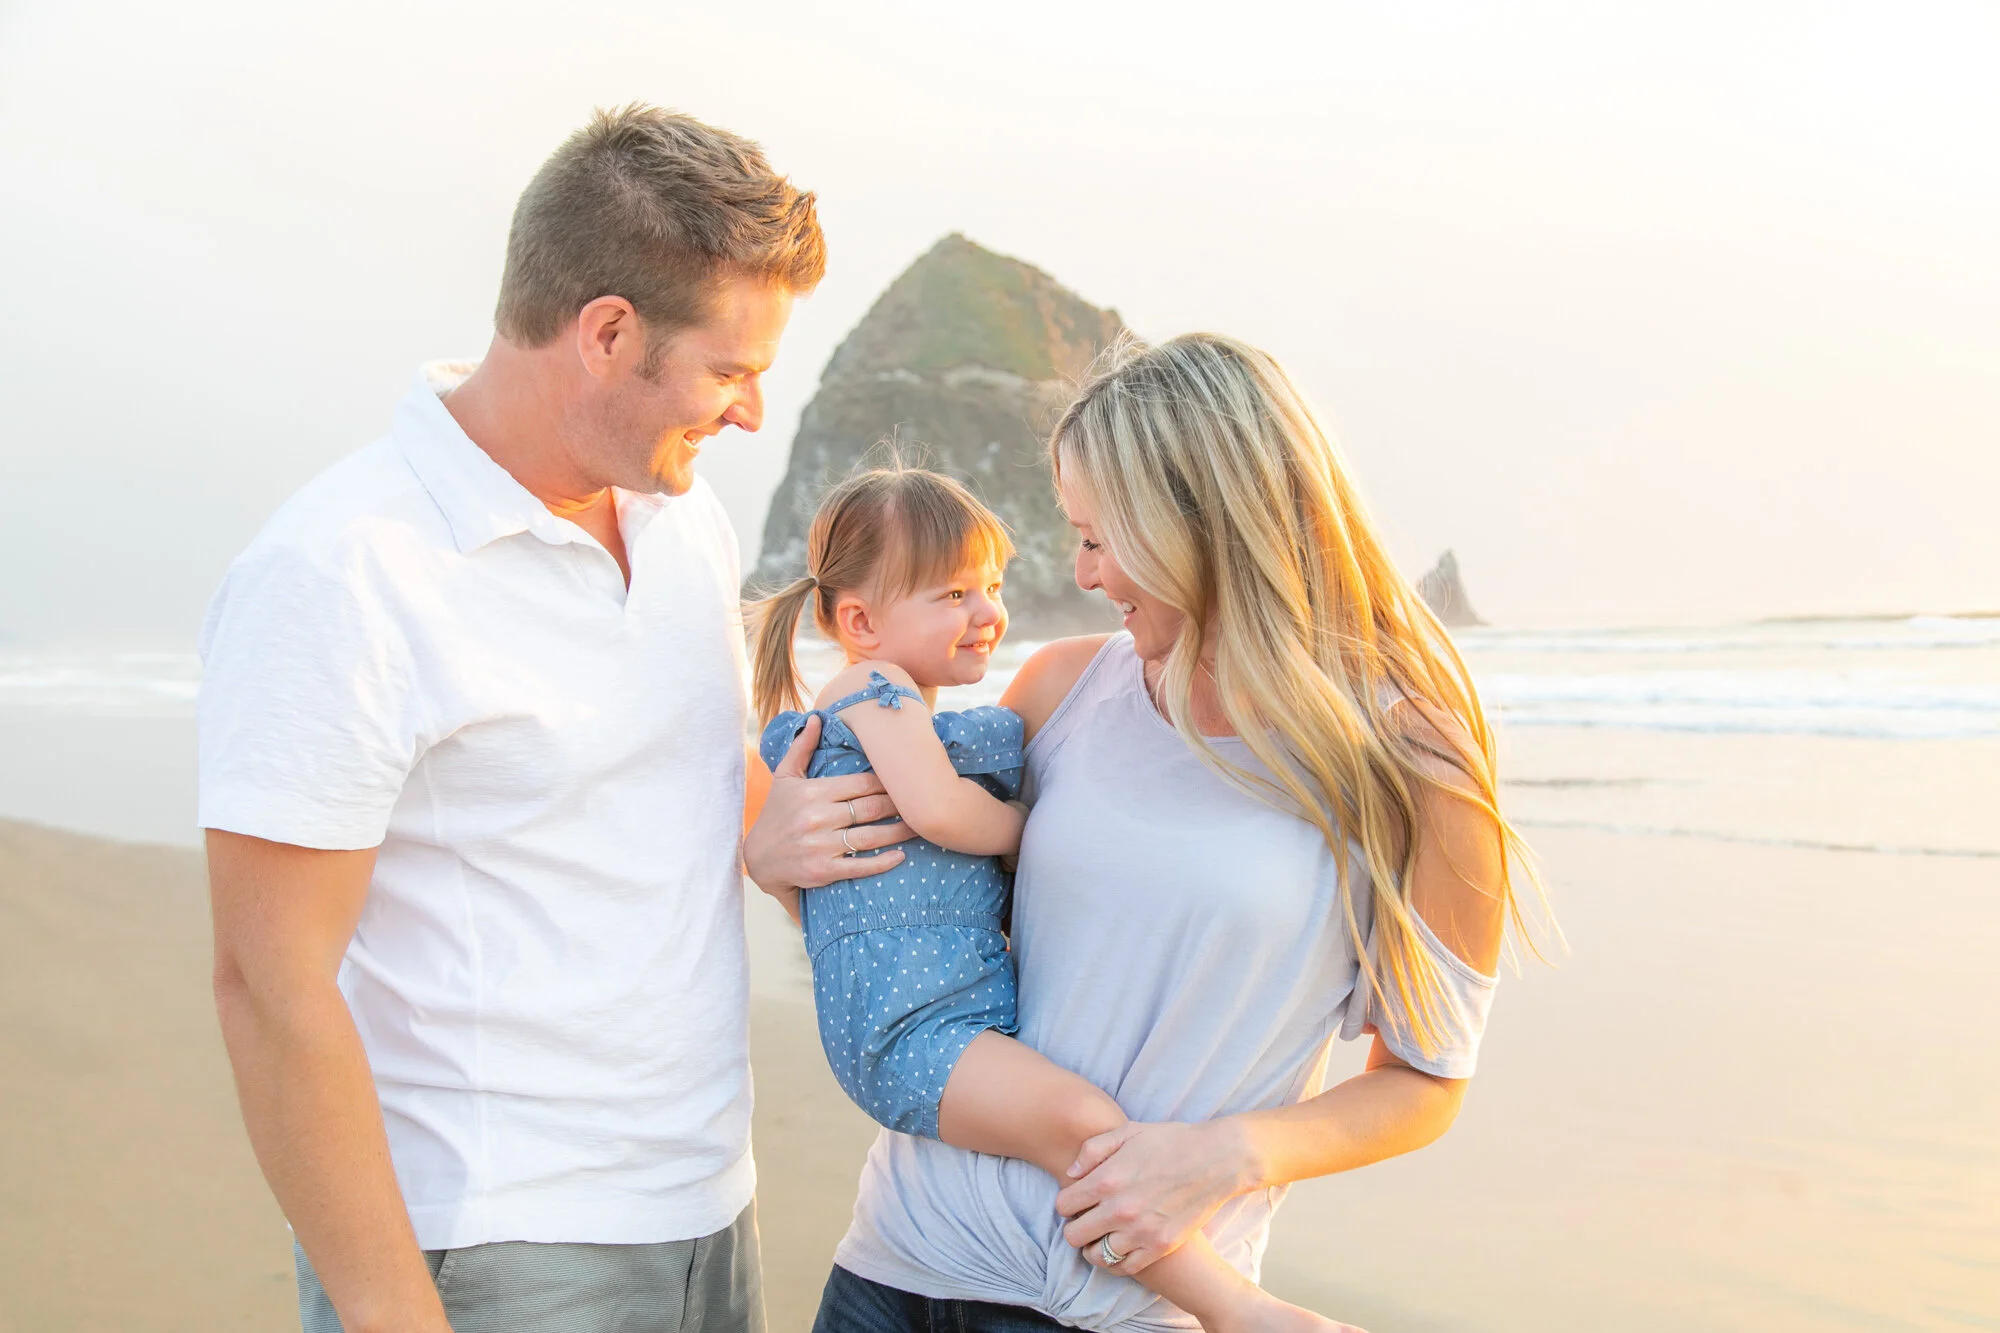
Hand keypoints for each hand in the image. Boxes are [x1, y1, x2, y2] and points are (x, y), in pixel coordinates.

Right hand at [742, 715, 912, 893]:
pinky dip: (883, 862)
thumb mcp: (784, 777)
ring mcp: (821, 846)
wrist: (757, 859)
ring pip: (872, 836)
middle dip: (900, 804)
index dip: (888, 782)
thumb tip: (816, 718)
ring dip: (900, 832)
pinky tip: (901, 856)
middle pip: (872, 808)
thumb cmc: (775, 814)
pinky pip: (860, 866)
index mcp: (814, 792)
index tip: (905, 781)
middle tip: (920, 802)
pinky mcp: (823, 871)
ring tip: (918, 826)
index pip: (862, 783)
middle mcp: (818, 817)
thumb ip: (802, 747)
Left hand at [1055, 1119, 1256, 1275]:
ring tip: (1102, 1234)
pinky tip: (1120, 1246)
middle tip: (1087, 1218)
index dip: (1067, 1202)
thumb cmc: (1171, 1141)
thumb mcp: (1128, 1131)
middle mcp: (1119, 1209)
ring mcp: (1140, 1231)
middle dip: (1075, 1226)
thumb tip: (1071, 1174)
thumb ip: (1092, 1150)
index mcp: (1107, 1179)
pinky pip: (1124, 1267)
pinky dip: (1117, 1260)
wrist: (1217, 1160)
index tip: (1077, 1200)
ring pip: (1095, 1256)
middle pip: (1073, 1236)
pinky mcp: (1160, 1246)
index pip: (1063, 1206)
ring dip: (1093, 1246)